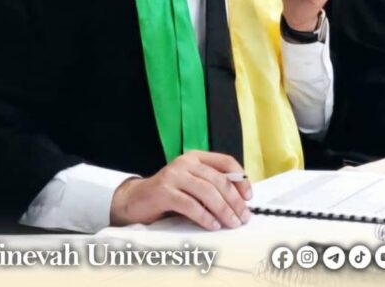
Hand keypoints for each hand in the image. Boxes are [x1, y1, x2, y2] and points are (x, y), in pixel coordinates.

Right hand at [109, 151, 251, 229]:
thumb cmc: (169, 194)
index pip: (225, 162)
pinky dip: (204, 216)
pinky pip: (190, 205)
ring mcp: (173, 176)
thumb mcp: (193, 185)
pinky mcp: (163, 191)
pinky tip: (213, 225)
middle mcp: (185, 163)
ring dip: (223, 210)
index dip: (240, 179)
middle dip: (235, 200)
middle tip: (244, 216)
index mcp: (196, 158)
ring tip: (232, 222)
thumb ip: (212, 187)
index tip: (249, 196)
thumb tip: (240, 202)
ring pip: (206, 192)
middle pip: (218, 180)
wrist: (135, 200)